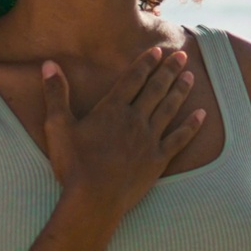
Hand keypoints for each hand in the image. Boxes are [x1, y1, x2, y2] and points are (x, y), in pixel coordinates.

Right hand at [41, 48, 205, 215]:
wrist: (93, 200)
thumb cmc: (74, 164)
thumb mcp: (58, 126)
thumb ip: (55, 94)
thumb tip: (49, 65)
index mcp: (112, 109)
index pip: (133, 79)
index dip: (146, 62)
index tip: (158, 50)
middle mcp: (135, 119)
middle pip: (156, 89)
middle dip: (169, 70)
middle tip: (182, 55)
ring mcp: (149, 140)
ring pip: (169, 109)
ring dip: (181, 90)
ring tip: (190, 75)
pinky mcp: (158, 160)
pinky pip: (180, 139)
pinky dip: (192, 126)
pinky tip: (202, 115)